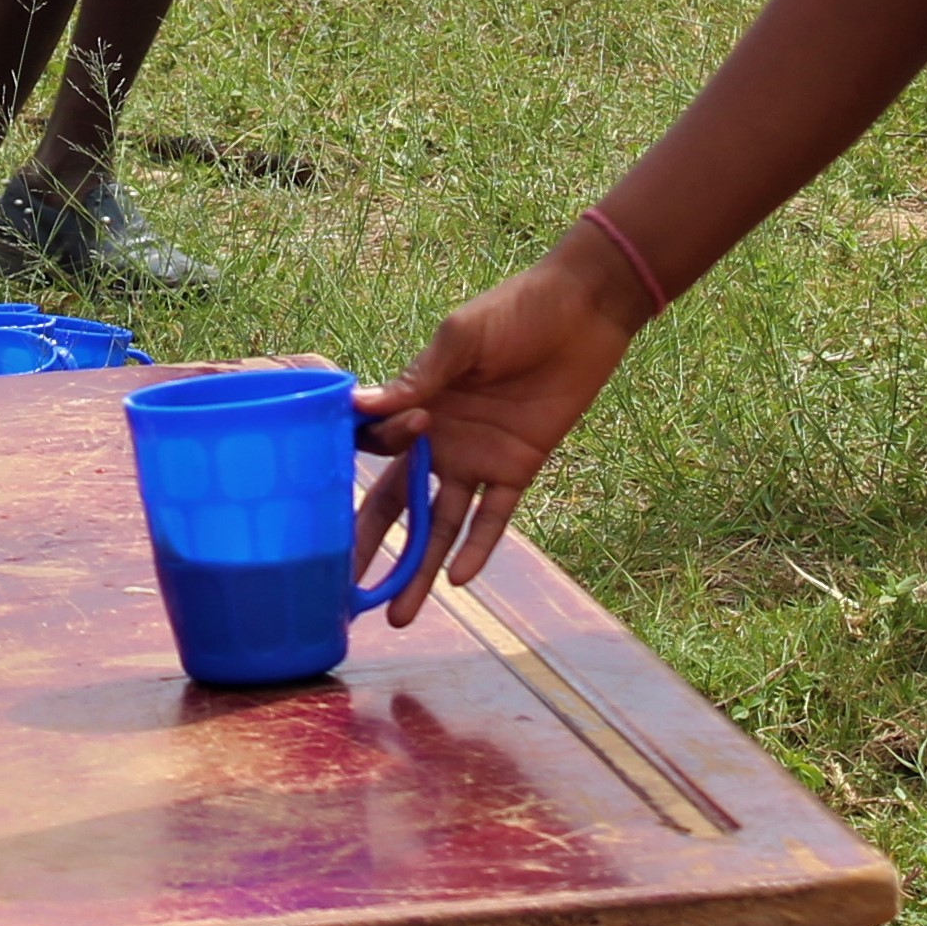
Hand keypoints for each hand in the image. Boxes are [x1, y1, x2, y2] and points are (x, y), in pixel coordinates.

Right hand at [349, 225, 646, 621]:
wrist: (581, 312)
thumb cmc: (514, 311)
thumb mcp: (461, 339)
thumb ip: (419, 377)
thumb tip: (360, 406)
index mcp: (417, 404)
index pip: (373, 450)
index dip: (364, 461)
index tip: (375, 458)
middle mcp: (440, 441)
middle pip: (395, 502)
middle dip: (370, 545)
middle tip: (345, 590)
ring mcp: (477, 459)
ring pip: (439, 525)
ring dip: (420, 567)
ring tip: (398, 614)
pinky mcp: (518, 469)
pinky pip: (493, 518)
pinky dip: (477, 548)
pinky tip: (459, 581)